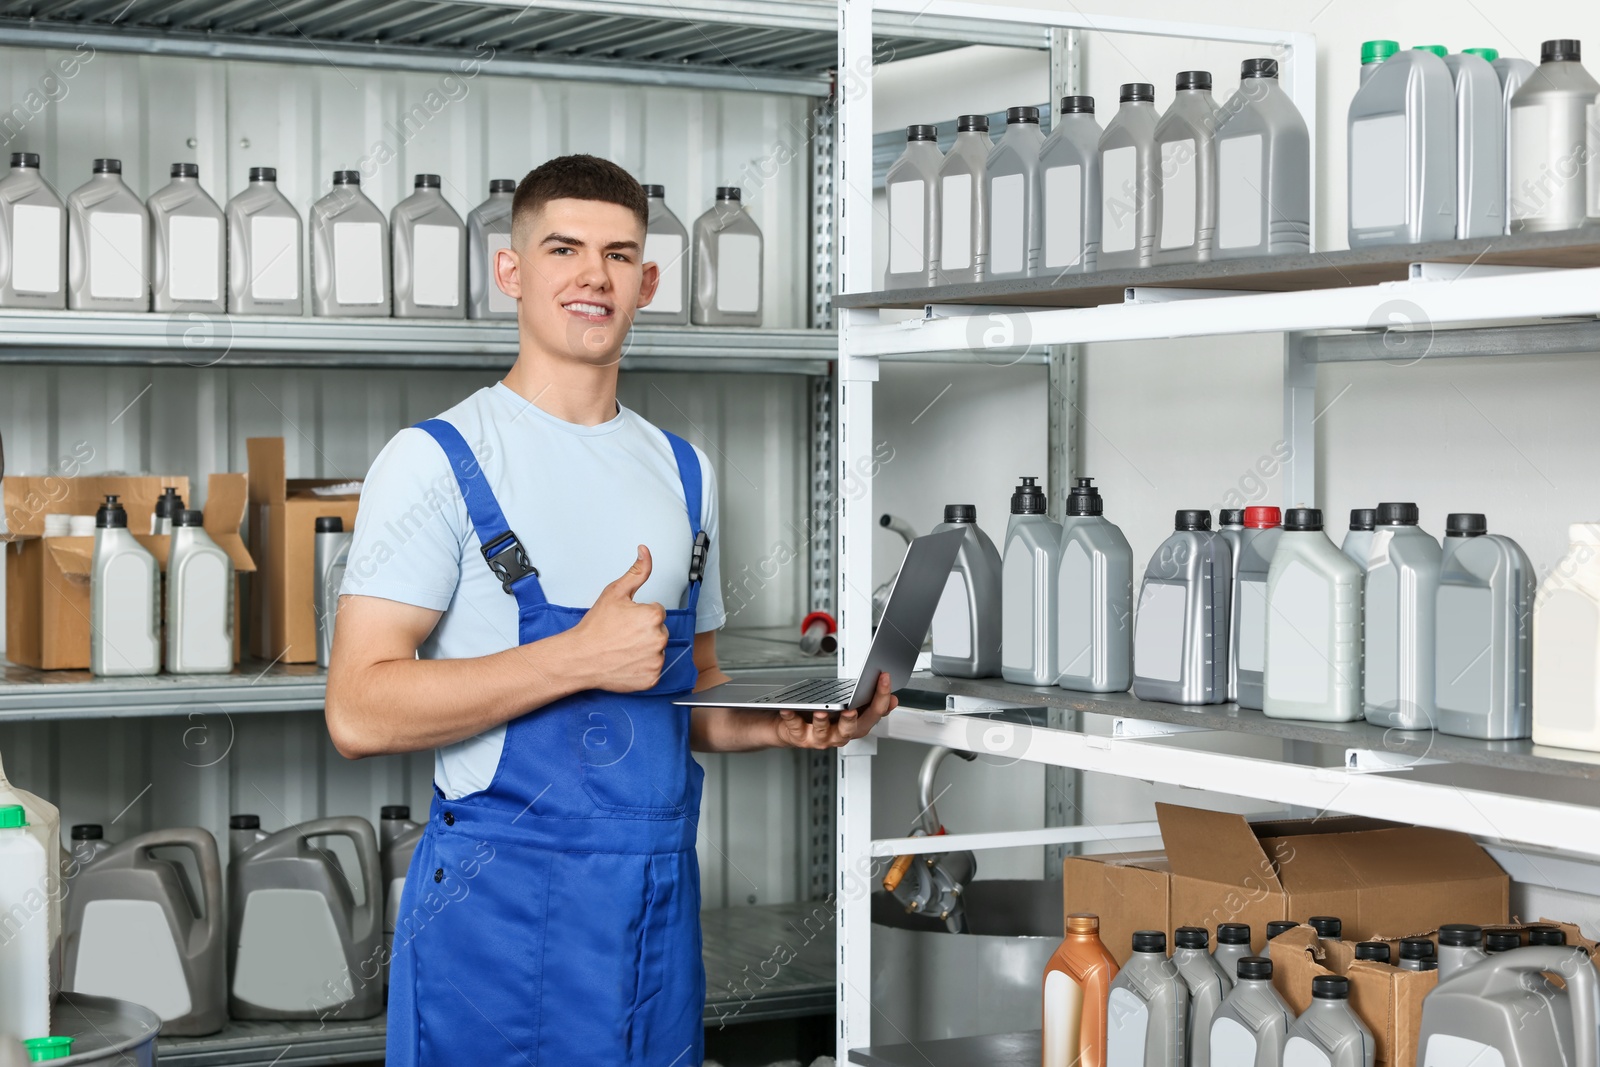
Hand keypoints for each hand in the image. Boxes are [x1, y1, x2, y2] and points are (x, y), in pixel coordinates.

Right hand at [573, 546, 666, 692]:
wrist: (580, 658)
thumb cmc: (595, 628)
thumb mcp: (614, 592)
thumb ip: (636, 571)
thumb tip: (645, 551)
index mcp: (653, 616)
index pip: (657, 612)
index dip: (640, 615)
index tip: (625, 621)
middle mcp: (659, 639)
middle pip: (659, 631)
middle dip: (644, 632)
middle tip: (622, 635)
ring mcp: (656, 660)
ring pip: (657, 650)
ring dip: (644, 649)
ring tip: (623, 649)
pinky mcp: (652, 678)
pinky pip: (653, 669)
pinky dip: (642, 667)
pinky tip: (626, 662)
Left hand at [775, 672, 897, 748]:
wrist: (793, 728)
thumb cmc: (824, 715)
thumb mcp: (850, 708)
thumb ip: (869, 705)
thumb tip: (892, 699)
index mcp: (855, 726)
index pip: (874, 713)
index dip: (882, 696)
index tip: (884, 677)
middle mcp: (840, 735)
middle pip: (851, 729)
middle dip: (852, 720)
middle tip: (852, 709)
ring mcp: (820, 737)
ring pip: (824, 733)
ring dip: (822, 722)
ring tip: (820, 711)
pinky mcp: (800, 737)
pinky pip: (795, 727)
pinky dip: (791, 718)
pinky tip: (788, 708)